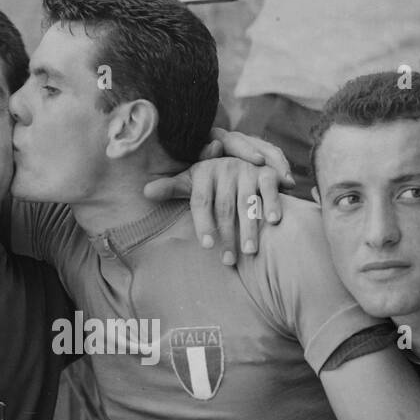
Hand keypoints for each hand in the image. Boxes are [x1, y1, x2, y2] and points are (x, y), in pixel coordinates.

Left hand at [143, 127, 291, 264]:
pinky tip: (273, 222)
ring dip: (249, 229)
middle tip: (228, 261)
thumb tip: (145, 192)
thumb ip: (172, 188)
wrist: (244, 159)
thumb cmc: (213, 179)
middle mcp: (226, 169)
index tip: (206, 246)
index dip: (203, 223)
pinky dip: (273, 204)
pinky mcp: (266, 173)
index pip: (201, 201)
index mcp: (204, 172)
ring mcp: (247, 171)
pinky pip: (269, 189)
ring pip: (247, 204)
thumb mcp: (192, 181)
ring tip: (249, 252)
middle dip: (227, 235)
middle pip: (225, 207)